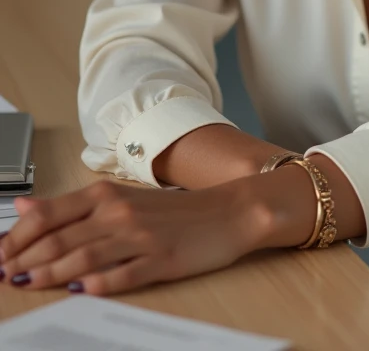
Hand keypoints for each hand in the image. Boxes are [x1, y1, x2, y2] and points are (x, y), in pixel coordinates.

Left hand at [0, 177, 264, 295]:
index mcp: (106, 194)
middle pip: (61, 237)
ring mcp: (140, 236)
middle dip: (25, 259)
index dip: (18, 236)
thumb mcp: (120, 199)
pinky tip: (81, 291)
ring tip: (26, 285)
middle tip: (2, 276)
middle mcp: (119, 212)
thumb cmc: (172, 211)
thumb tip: (25, 208)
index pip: (50, 214)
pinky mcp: (160, 259)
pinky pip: (124, 274)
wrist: (227, 212)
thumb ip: (71, 206)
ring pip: (84, 255)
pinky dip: (100, 283)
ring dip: (51, 272)